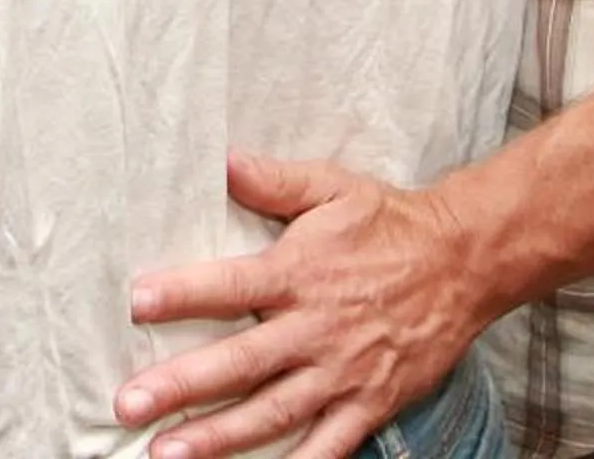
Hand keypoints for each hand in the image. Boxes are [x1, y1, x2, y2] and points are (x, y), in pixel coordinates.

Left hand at [115, 153, 489, 458]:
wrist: (464, 262)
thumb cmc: (389, 222)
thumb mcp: (332, 187)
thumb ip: (275, 180)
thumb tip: (222, 163)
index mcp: (299, 273)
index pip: (230, 285)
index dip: (183, 293)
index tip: (137, 303)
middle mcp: (316, 329)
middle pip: (240, 363)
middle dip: (181, 386)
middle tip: (129, 404)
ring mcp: (343, 373)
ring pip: (272, 413)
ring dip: (219, 437)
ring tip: (168, 454)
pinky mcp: (370, 403)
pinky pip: (330, 446)